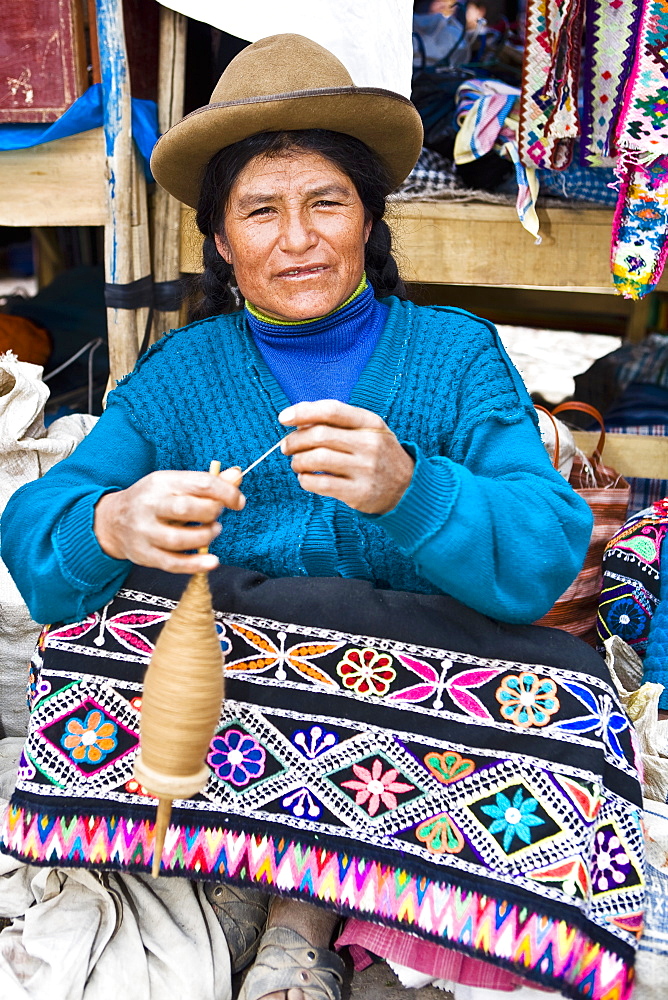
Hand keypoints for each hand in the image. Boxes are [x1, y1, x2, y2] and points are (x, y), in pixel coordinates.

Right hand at [94, 467, 244, 572]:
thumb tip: (236, 475)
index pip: (200, 483)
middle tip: (216, 516)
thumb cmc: (153, 501)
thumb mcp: (175, 485)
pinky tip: (212, 561)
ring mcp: (145, 531)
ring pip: (181, 538)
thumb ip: (208, 483)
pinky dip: (195, 564)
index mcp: (162, 482)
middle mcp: (150, 505)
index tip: (238, 502)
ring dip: (206, 536)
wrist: (111, 521)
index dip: (226, 493)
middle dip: (212, 513)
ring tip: (212, 532)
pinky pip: (173, 563)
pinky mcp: (145, 555)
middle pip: (189, 509)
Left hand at [279, 400, 413, 514]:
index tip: (283, 418)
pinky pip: (320, 484)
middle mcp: (369, 444)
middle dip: (294, 441)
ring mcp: (365, 469)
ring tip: (297, 463)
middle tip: (286, 447)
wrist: (408, 488)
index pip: (331, 410)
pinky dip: (305, 480)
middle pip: (319, 435)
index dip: (303, 412)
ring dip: (298, 461)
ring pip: (316, 460)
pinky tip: (306, 478)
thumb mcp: (367, 430)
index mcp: (370, 423)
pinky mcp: (359, 493)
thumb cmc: (378, 455)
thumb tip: (298, 422)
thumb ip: (337, 422)